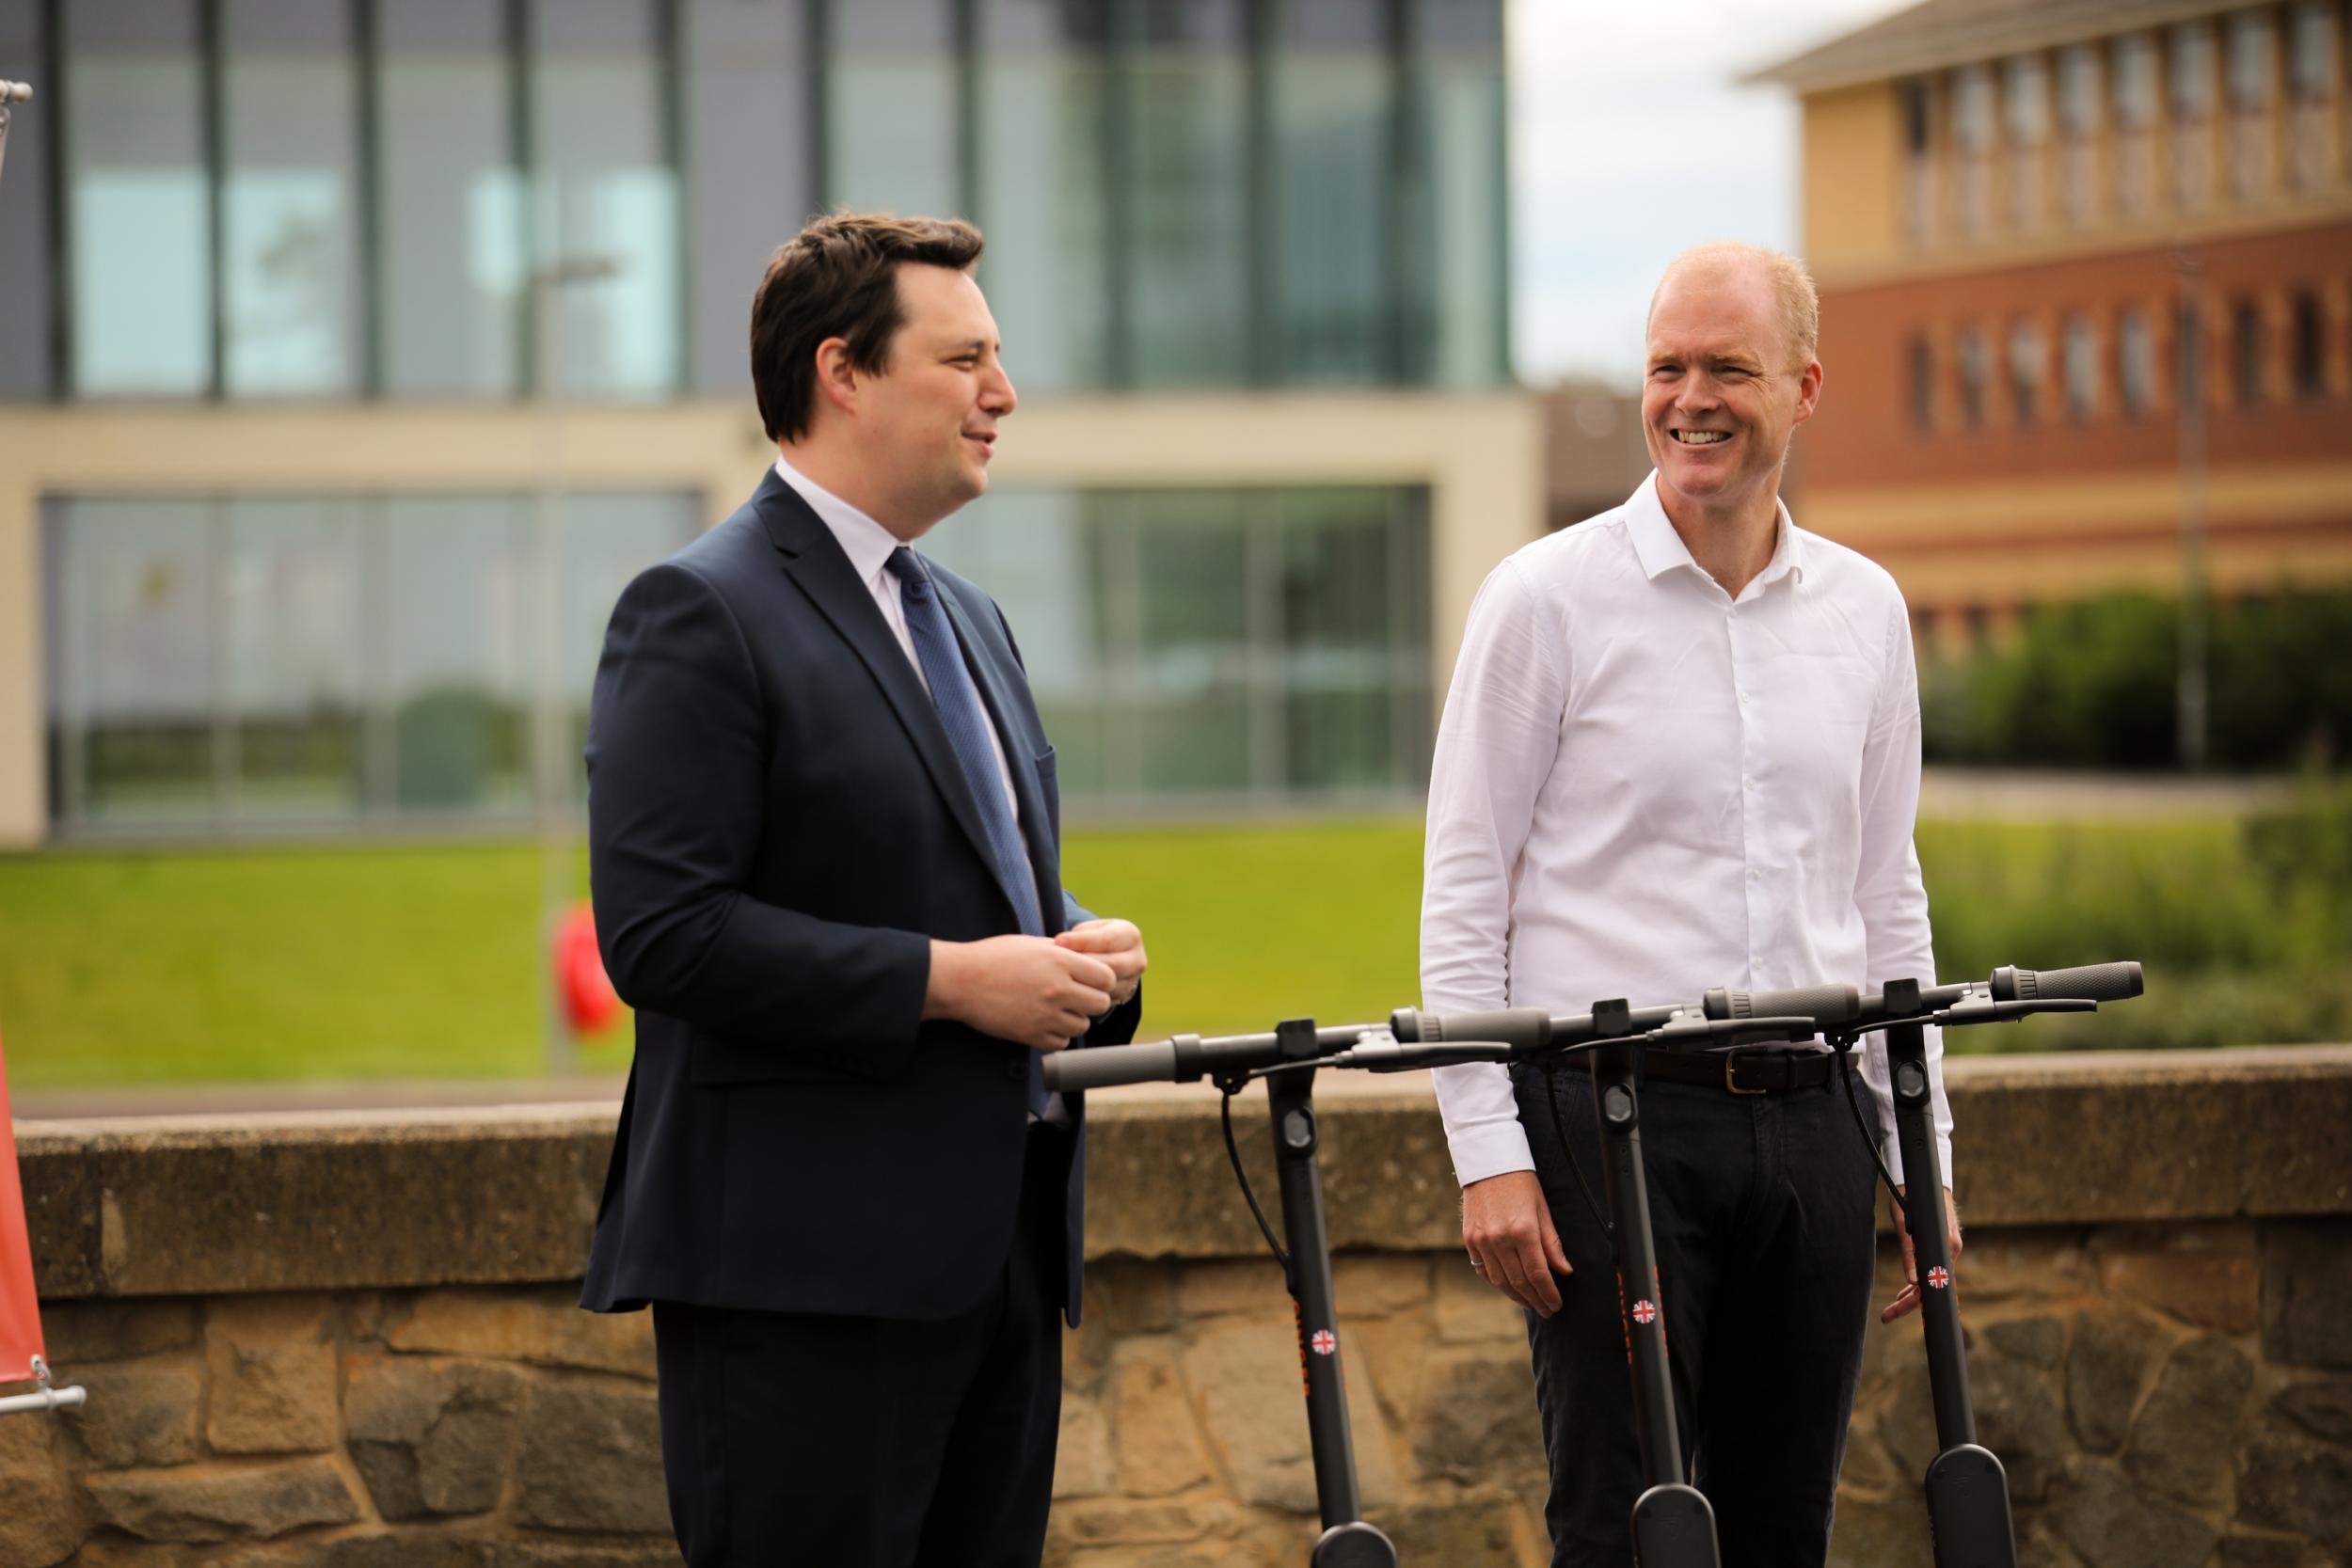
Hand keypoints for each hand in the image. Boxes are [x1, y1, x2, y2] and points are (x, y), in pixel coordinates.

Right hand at [925, 936, 1114, 1051]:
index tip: (1090, 980)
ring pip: (1083, 1025)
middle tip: (1076, 996)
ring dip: (1074, 1018)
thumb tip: (1086, 959)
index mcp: (1060, 960)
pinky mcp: (1031, 1035)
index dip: (1102, 980)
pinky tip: (1043, 1022)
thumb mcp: (1031, 944)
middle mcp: (1057, 988)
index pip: (1107, 977)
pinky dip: (1057, 1035)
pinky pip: (1062, 1042)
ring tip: (1056, 1008)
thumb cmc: (993, 957)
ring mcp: (1045, 1014)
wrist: (960, 981)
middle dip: (1091, 1000)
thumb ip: (1062, 952)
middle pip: (1100, 1003)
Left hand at [1054, 918, 1145, 1008]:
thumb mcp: (1088, 930)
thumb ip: (1079, 936)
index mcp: (1130, 935)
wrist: (1106, 958)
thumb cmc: (1092, 938)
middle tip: (1060, 962)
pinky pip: (1103, 998)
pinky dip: (1085, 993)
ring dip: (1084, 981)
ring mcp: (1132, 981)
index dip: (1082, 940)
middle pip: (1111, 966)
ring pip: (1107, 985)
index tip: (1059, 941)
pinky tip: (1070, 987)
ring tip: (1063, 974)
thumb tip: (1061, 944)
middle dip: (1084, 965)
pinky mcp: (1122, 997)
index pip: (1108, 940)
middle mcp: (1137, 959)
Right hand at [1462, 1170, 1572, 1316]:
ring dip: (1516, 1296)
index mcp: (1523, 1230)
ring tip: (1530, 1303)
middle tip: (1547, 1310)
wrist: (1489, 1162)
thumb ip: (1552, 1243)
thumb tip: (1564, 1271)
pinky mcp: (1470, 1239)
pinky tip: (1508, 1287)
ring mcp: (1482, 1240)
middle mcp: (1500, 1239)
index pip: (1539, 1274)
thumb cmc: (1521, 1183)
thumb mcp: (1542, 1209)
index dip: (1549, 1294)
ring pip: (1500, 1281)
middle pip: (1520, 1282)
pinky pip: (1483, 1269)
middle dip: (1536, 1300)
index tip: (1556, 1304)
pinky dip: (1496, 1282)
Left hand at [1881, 1184, 1962, 1322]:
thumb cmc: (1913, 1197)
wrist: (1924, 1178)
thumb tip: (1911, 1281)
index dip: (1913, 1303)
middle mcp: (1950, 1252)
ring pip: (1929, 1280)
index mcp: (1947, 1248)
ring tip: (1891, 1309)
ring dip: (1911, 1295)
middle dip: (1907, 1304)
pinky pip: (1930, 1271)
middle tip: (1886, 1316)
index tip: (1897, 1313)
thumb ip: (1909, 1252)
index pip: (1931, 1286)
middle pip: (1930, 1287)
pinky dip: (1917, 1282)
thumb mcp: (1904, 1224)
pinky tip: (1905, 1290)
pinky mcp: (1940, 1248)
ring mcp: (1946, 1251)